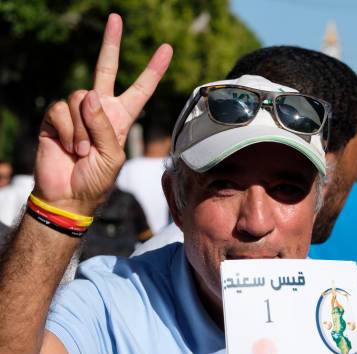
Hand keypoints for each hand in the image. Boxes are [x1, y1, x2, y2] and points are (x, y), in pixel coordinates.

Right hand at [34, 14, 172, 213]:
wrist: (68, 196)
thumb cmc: (95, 181)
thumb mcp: (112, 157)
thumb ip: (105, 126)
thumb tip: (89, 94)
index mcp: (120, 120)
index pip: (139, 91)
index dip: (152, 72)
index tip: (166, 50)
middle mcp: (99, 111)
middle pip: (105, 70)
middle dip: (111, 44)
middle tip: (116, 18)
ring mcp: (76, 113)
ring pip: (81, 97)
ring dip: (84, 129)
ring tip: (84, 152)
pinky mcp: (56, 118)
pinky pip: (63, 111)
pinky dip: (70, 132)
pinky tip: (71, 149)